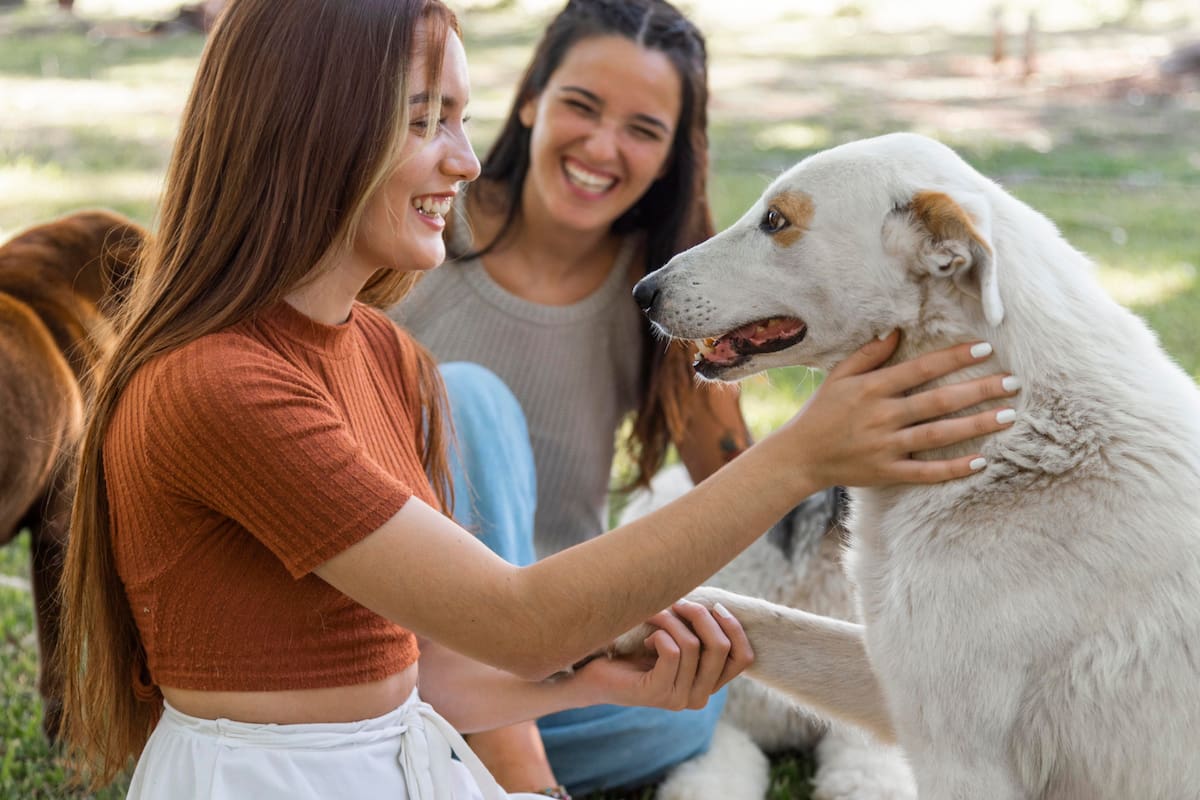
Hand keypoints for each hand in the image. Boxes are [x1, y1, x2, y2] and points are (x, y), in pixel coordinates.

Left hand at [574, 599, 752, 710]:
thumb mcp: (676, 638)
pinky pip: (672, 652)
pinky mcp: (658, 694)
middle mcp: (700, 697)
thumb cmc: (635, 649)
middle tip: (677, 602)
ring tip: (654, 615)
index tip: (715, 606)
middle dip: (701, 615)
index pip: (743, 658)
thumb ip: (699, 631)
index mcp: (710, 684)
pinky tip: (645, 638)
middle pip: (721, 647)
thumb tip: (718, 605)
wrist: (596, 673)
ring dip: (672, 619)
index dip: (734, 628)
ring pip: (693, 645)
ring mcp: (680, 699)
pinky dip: (659, 634)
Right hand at [781, 331, 1018, 486]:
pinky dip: (953, 469)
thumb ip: (868, 355)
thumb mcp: (839, 377)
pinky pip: (926, 472)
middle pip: (938, 401)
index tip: (984, 349)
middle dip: (978, 390)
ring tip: (1008, 416)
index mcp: (872, 389)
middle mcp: (882, 416)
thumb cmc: (822, 412)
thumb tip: (897, 330)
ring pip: (938, 434)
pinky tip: (982, 461)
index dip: (953, 358)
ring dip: (975, 425)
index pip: (920, 369)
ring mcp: (885, 446)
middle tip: (1012, 383)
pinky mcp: (887, 472)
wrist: (799, 457)